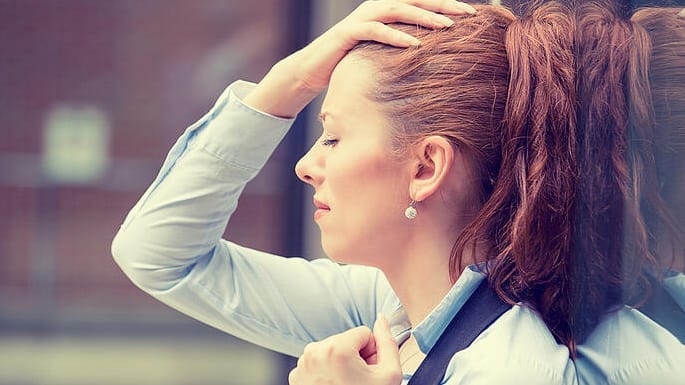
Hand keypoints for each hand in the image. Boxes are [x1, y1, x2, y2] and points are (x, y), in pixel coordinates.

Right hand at [243, 0, 475, 117]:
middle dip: (444, 6)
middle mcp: (376, 8)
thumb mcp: (382, 54)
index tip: (475, 15)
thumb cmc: (350, 63)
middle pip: (415, 0)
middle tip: (470, 15)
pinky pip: (375, 30)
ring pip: (398, 10)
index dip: (447, 5)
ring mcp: (361, 18)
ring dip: (424, 17)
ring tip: (446, 27)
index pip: (422, 2)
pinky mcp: (348, 33)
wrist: (312, 70)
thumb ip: (403, 48)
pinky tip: (414, 45)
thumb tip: (433, 59)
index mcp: (386, 10)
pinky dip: (395, 36)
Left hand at [288, 315, 402, 384]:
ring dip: (341, 365)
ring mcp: (302, 366)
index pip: (363, 333)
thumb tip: (382, 320)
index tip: (370, 372)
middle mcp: (314, 353)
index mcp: (335, 348)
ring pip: (331, 351)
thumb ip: (388, 342)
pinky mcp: (296, 377)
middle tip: (359, 381)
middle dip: (355, 358)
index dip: (372, 353)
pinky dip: (327, 374)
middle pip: (346, 341)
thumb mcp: (389, 375)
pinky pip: (317, 364)